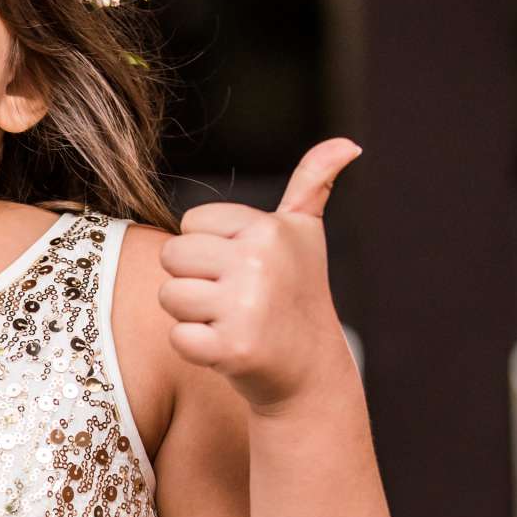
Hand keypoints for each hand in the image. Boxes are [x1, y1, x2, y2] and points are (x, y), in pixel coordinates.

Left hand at [156, 138, 360, 412]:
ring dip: (192, 315)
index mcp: (269, 229)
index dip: (210, 249)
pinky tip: (226, 348)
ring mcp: (246, 307)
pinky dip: (195, 348)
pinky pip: (177, 337)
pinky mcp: (232, 348)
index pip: (191, 223)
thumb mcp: (306, 234)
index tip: (245, 269)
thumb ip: (314, 183)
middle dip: (194, 280)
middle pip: (173, 256)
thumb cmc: (298, 294)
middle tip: (234, 299)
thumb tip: (348, 144)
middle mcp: (259, 262)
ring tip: (230, 321)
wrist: (310, 371)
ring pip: (169, 296)